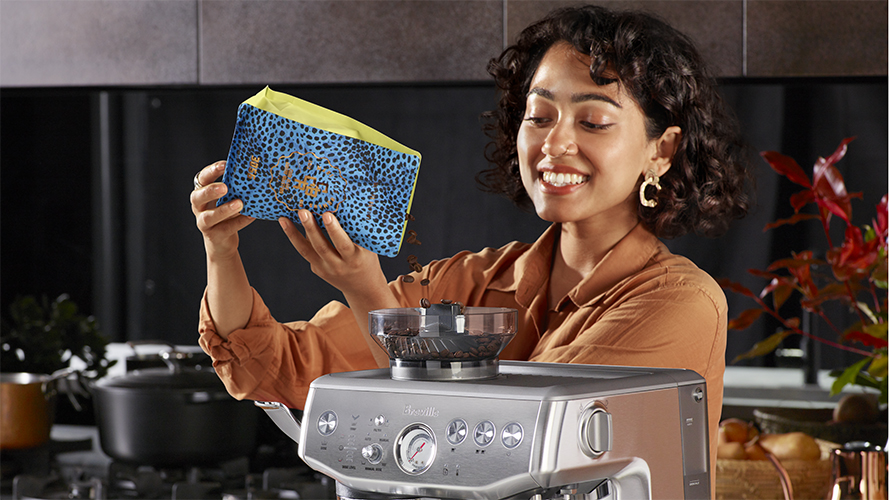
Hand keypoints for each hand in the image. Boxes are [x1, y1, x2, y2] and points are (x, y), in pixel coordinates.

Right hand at [191, 161, 253, 259]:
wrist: (222, 242)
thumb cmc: (227, 214)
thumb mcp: (228, 199)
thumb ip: (234, 188)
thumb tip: (254, 171)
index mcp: (201, 193)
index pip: (202, 179)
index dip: (211, 171)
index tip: (225, 165)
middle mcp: (198, 207)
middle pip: (198, 197)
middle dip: (211, 191)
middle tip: (225, 187)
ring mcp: (204, 223)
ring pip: (209, 216)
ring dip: (224, 209)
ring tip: (240, 203)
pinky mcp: (214, 236)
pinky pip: (226, 228)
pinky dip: (239, 222)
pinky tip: (251, 216)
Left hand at [280, 210, 397, 366]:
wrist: (363, 288)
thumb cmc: (367, 260)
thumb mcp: (368, 248)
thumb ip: (357, 232)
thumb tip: (344, 205)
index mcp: (355, 259)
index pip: (343, 244)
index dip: (334, 230)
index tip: (327, 214)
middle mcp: (339, 266)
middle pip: (322, 247)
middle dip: (311, 229)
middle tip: (303, 212)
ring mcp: (325, 270)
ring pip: (307, 251)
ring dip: (294, 234)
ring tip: (285, 219)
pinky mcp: (316, 269)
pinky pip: (305, 252)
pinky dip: (295, 238)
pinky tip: (287, 224)